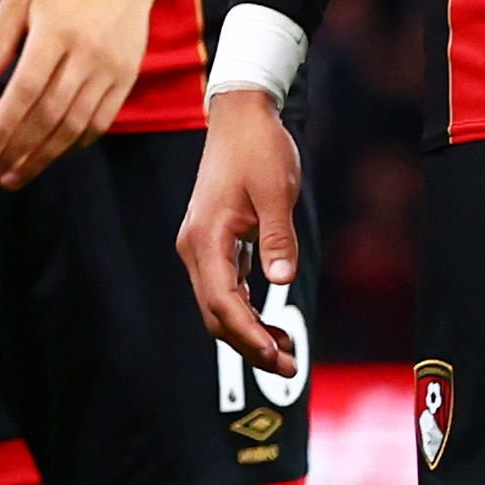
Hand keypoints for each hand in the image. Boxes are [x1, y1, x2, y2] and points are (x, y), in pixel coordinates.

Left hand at [0, 0, 166, 187]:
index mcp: (56, 31)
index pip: (27, 87)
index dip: (5, 122)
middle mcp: (86, 54)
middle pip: (50, 114)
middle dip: (18, 149)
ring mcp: (110, 69)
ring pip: (75, 125)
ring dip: (43, 156)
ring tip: (13, 177)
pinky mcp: (126, 79)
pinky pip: (100, 122)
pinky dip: (74, 144)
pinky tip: (49, 155)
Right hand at [178, 95, 307, 361]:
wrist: (240, 116)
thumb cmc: (258, 149)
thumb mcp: (276, 191)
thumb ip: (278, 237)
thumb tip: (281, 283)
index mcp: (206, 238)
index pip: (221, 302)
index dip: (247, 334)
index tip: (276, 355)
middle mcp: (196, 248)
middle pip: (215, 314)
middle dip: (249, 345)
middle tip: (289, 367)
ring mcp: (203, 248)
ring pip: (219, 306)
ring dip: (249, 333)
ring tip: (286, 354)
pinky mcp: (215, 244)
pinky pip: (225, 289)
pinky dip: (248, 312)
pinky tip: (273, 325)